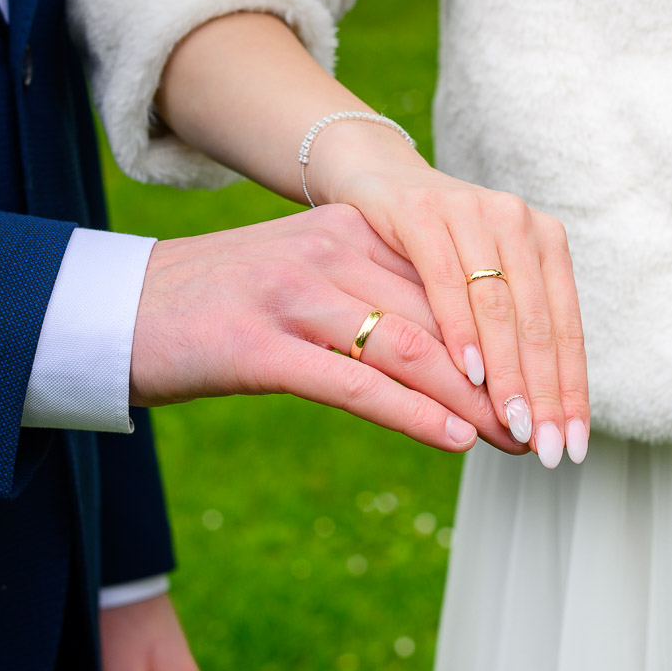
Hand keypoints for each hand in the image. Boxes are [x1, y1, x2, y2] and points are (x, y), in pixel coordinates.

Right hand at [129, 203, 521, 454]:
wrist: (119, 309)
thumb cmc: (231, 307)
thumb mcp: (316, 282)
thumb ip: (384, 297)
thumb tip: (466, 347)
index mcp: (353, 231)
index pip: (455, 285)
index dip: (513, 338)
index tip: (552, 385)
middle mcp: (331, 250)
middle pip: (446, 317)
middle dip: (507, 377)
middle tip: (548, 425)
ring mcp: (294, 293)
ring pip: (412, 347)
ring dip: (473, 401)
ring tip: (517, 439)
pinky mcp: (258, 344)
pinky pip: (354, 380)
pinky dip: (413, 413)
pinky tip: (455, 439)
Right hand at [308, 135, 590, 467]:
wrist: (372, 178)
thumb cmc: (430, 252)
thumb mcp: (478, 288)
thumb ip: (508, 338)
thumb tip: (536, 421)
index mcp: (545, 242)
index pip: (566, 329)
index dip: (571, 391)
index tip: (574, 447)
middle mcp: (518, 222)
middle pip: (540, 322)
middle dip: (544, 394)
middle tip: (548, 449)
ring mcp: (472, 211)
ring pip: (500, 306)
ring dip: (508, 372)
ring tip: (512, 424)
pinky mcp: (422, 211)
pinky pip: (447, 279)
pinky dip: (460, 329)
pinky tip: (469, 373)